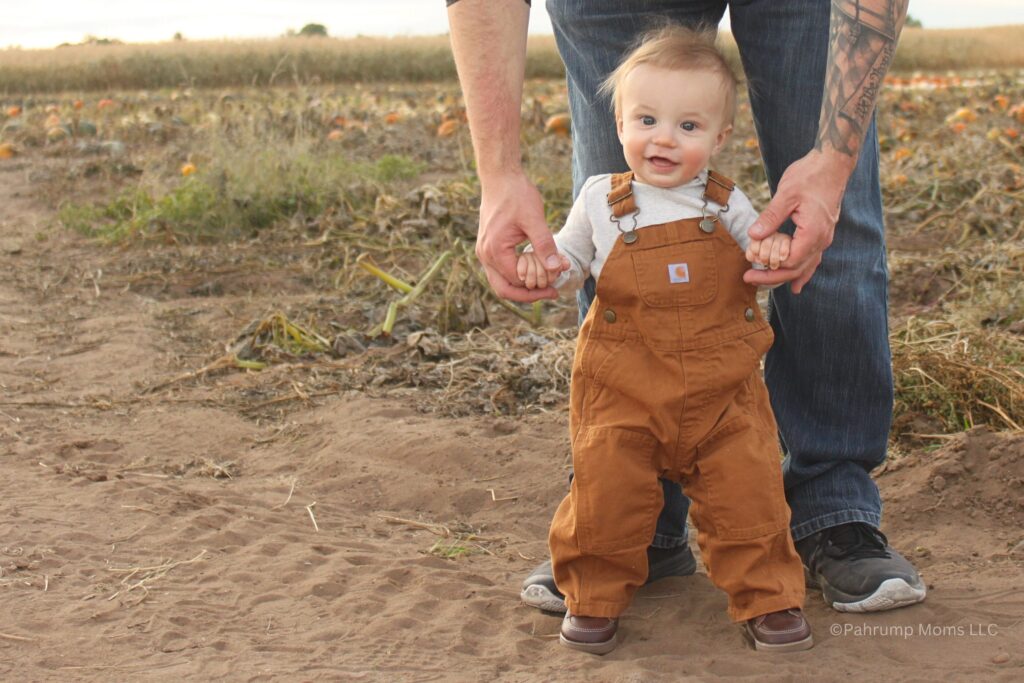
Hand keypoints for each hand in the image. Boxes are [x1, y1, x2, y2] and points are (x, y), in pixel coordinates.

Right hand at [476, 171, 564, 301]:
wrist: (499, 177)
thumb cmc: (516, 194)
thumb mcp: (534, 219)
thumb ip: (545, 244)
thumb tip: (556, 268)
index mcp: (495, 250)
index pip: (517, 282)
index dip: (538, 285)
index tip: (558, 281)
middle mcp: (485, 255)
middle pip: (504, 290)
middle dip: (528, 295)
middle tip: (551, 292)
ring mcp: (484, 252)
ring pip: (501, 283)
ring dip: (522, 286)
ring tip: (545, 283)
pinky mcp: (488, 247)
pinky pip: (500, 271)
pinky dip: (517, 275)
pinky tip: (534, 270)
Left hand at [743, 149, 854, 293]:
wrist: (833, 163)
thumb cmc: (810, 175)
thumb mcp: (786, 194)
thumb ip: (771, 217)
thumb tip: (753, 236)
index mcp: (813, 232)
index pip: (791, 262)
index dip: (769, 269)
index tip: (750, 270)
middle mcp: (822, 239)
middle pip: (797, 269)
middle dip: (772, 276)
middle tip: (749, 279)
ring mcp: (824, 237)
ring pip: (805, 266)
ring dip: (785, 275)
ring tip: (764, 281)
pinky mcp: (822, 232)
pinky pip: (812, 258)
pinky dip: (802, 271)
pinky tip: (796, 283)